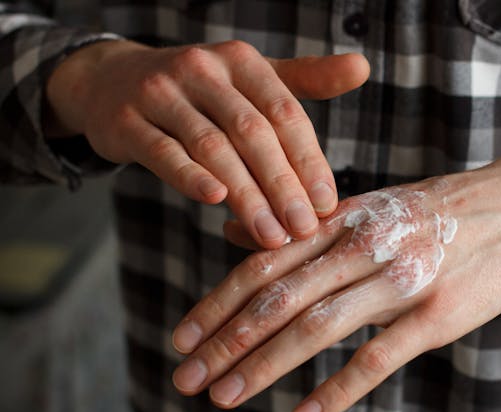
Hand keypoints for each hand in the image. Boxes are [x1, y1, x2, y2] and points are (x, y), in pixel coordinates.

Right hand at [45, 40, 369, 246]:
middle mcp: (202, 69)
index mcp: (241, 61)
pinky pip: (163, 152)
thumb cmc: (200, 91)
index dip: (308, 160)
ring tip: (271, 235)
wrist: (112, 83)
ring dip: (246, 194)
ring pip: (212, 147)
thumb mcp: (251, 78)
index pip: (284, 113)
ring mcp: (160, 92)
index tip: (327, 203)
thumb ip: (305, 79)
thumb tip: (364, 67)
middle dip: (282, 185)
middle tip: (304, 228)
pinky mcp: (127, 122)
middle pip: (252, 132)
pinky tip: (215, 202)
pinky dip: (189, 177)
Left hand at [170, 151, 500, 411]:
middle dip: (225, 341)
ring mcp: (401, 279)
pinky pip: (377, 357)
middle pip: (278, 298)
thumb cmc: (436, 212)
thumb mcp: (368, 205)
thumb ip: (304, 226)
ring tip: (225, 397)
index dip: (217, 303)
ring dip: (264, 365)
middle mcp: (363, 245)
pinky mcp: (437, 314)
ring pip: (317, 326)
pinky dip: (337, 389)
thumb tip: (233, 235)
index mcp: (342, 219)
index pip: (264, 263)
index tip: (181, 338)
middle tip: (186, 379)